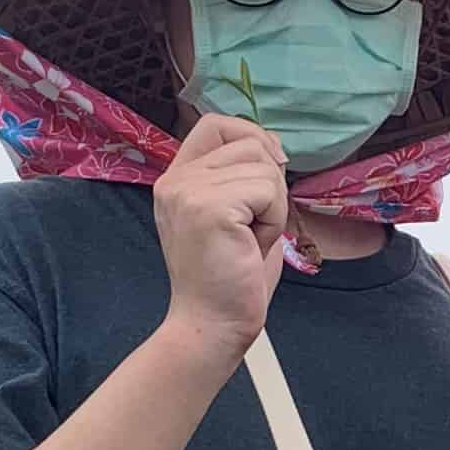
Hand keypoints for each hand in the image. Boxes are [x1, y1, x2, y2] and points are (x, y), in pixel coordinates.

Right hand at [153, 113, 289, 361]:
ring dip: (273, 205)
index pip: (216, 124)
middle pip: (249, 141)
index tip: (268, 172)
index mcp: (178, 180)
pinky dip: (274, 219)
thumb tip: (273, 145)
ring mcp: (188, 191)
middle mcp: (175, 180)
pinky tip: (252, 245)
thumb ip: (243, 176)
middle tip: (252, 226)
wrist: (214, 325)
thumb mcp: (236, 214)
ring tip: (249, 239)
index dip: (251, 136)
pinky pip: (268, 190)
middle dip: (269, 183)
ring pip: (264, 165)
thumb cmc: (231, 279)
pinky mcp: (208, 207)